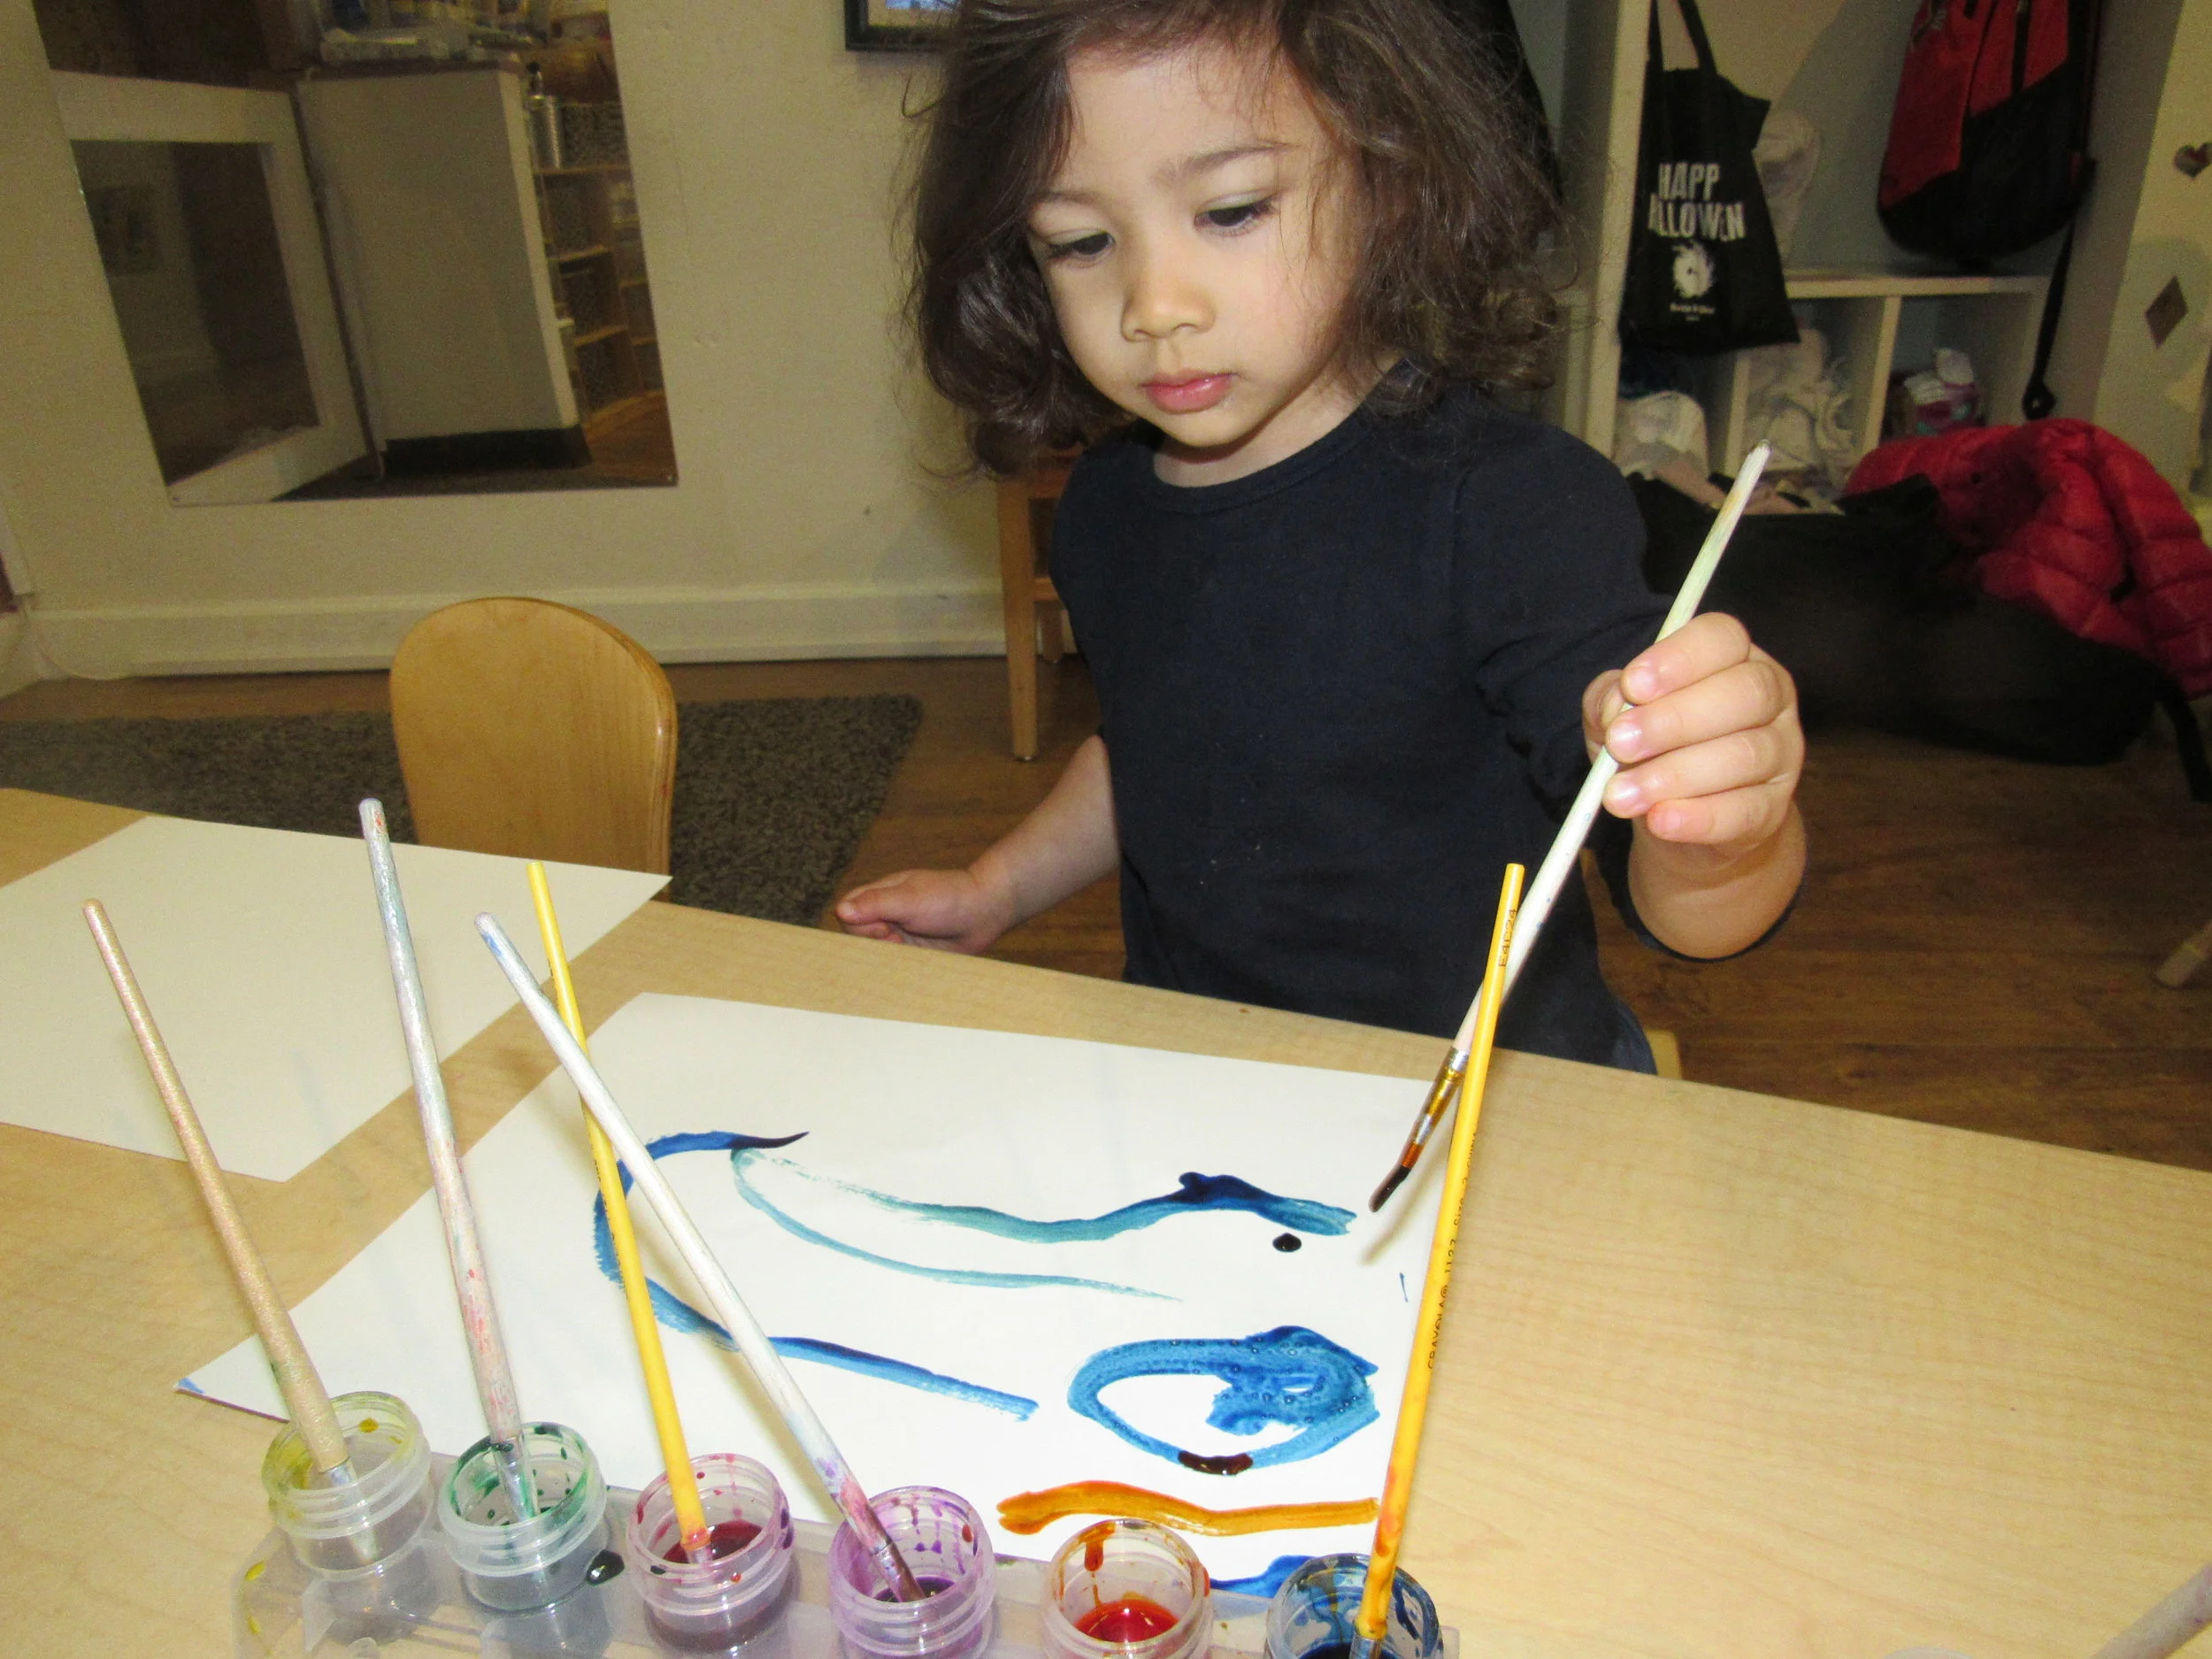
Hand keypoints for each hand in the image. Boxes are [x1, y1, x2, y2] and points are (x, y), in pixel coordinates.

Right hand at [834, 866, 1015, 953]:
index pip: (848, 915)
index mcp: (880, 896)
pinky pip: (894, 967)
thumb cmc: (949, 897)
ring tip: (909, 950)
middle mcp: (886, 916)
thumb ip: (876, 903)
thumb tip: (841, 910)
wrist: (985, 912)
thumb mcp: (911, 898)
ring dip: (887, 959)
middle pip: (858, 938)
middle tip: (898, 939)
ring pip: (875, 955)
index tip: (885, 927)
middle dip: (875, 944)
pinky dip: (898, 970)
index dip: (860, 926)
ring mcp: (898, 937)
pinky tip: (912, 967)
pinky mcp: (912, 955)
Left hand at [1582, 611, 1801, 851]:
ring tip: (1620, 794)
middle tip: (1621, 744)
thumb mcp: (1617, 716)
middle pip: (1744, 693)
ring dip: (1675, 774)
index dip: (1679, 658)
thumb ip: (1609, 701)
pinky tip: (1659, 820)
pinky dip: (1698, 817)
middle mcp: (1770, 697)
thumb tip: (1615, 709)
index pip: (1723, 638)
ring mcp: (1781, 753)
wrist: (1678, 817)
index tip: (1632, 685)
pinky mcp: (1774, 808)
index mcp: (1733, 658)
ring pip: (1744, 754)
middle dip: (1675, 719)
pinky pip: (1745, 811)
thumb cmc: (1650, 748)